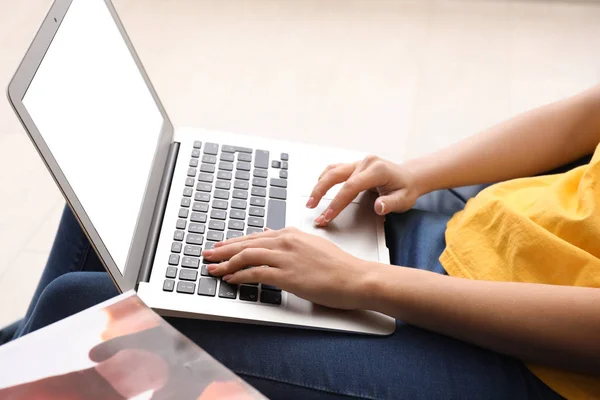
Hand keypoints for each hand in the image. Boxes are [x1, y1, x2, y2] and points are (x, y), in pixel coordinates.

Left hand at [202, 227, 380, 309]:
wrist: (356, 277)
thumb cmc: (338, 266)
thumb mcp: (313, 245)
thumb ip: (291, 241)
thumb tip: (271, 233)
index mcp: (292, 233)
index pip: (256, 236)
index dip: (235, 242)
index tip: (221, 247)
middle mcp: (286, 241)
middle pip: (246, 243)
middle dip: (223, 250)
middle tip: (207, 255)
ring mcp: (286, 257)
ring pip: (247, 256)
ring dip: (226, 263)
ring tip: (213, 269)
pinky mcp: (287, 275)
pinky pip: (256, 273)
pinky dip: (240, 276)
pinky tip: (231, 280)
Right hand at [307, 155, 420, 225]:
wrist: (409, 177)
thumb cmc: (406, 188)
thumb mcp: (404, 200)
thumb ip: (391, 204)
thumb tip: (379, 207)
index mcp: (376, 170)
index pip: (351, 186)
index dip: (337, 202)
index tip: (328, 215)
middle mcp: (365, 163)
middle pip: (336, 176)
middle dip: (321, 193)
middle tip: (312, 208)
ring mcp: (358, 163)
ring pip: (332, 171)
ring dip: (319, 185)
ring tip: (311, 201)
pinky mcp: (354, 166)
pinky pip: (335, 169)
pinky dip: (324, 179)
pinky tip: (318, 188)